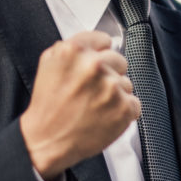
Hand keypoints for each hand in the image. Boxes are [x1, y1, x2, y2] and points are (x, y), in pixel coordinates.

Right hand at [19, 31, 139, 180]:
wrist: (47, 140)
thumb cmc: (48, 105)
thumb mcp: (49, 63)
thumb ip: (73, 47)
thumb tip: (98, 42)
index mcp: (75, 51)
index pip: (104, 40)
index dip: (98, 54)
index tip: (92, 66)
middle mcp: (94, 66)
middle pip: (119, 60)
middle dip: (108, 74)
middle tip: (91, 90)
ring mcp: (111, 87)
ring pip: (126, 83)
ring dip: (115, 94)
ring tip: (94, 105)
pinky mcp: (124, 108)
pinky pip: (133, 103)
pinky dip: (122, 111)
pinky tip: (104, 116)